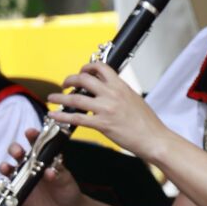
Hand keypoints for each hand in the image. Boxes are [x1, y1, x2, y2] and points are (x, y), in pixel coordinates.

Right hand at [0, 128, 84, 205]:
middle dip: (15, 149)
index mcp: (43, 159)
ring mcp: (21, 179)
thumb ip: (58, 175)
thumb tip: (50, 171)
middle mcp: (29, 166)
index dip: (32, 136)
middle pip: (17, 152)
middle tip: (18, 153)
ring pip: (8, 169)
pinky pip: (2, 188)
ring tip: (6, 168)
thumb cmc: (67, 192)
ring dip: (4, 166)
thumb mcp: (66, 182)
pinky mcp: (15, 193)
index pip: (36, 143)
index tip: (30, 132)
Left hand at [46, 62, 170, 161]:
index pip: (101, 68)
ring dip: (60, 97)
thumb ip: (119, 92)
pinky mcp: (103, 124)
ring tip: (52, 98)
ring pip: (76, 98)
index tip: (81, 71)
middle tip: (65, 84)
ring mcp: (106, 109)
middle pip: (84, 79)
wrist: (154, 139)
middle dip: (70, 79)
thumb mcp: (134, 99)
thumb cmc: (147, 123)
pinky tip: (54, 116)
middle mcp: (112, 94)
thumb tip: (108, 88)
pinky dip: (62, 116)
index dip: (87, 67)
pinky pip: (77, 118)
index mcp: (121, 86)